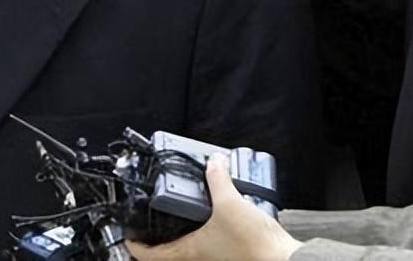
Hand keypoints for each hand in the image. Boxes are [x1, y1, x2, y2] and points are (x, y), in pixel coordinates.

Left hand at [126, 155, 300, 260]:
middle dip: (158, 238)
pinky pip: (211, 243)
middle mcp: (199, 258)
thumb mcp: (229, 203)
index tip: (128, 235)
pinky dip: (206, 230)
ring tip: (181, 213)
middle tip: (151, 221)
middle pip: (168, 253)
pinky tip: (215, 215)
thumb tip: (213, 162)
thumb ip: (217, 179)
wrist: (284, 260)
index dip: (134, 245)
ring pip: (190, 248)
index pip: (149, 256)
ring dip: (182, 233)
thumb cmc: (254, 245)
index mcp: (189, 252)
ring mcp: (215, 258)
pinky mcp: (231, 254)